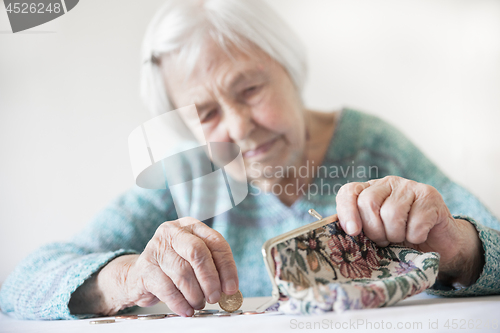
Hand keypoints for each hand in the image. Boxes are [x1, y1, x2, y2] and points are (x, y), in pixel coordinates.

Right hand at [69, 217, 238, 316]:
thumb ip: (212, 268)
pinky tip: (186, 309)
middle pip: (197, 252)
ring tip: (198, 303)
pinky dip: (180, 303)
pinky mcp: (145, 268)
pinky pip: (167, 289)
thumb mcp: (194, 260)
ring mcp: (156, 248)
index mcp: (190, 226)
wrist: (137, 275)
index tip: (232, 287)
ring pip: (182, 273)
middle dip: (210, 279)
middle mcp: (172, 232)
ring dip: (195, 294)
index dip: (227, 266)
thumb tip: (230, 289)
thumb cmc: (173, 267)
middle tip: (215, 297)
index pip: (215, 242)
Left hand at [335, 176, 483, 285]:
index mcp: (369, 190)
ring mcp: (410, 186)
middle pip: (368, 202)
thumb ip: (358, 229)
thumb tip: (340, 234)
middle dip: (374, 230)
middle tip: (384, 240)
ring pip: (392, 213)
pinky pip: (415, 222)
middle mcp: (388, 183)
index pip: (349, 192)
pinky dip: (416, 236)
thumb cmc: (402, 240)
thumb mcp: (375, 234)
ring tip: (402, 237)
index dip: (346, 211)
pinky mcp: (430, 196)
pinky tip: (419, 235)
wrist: (439, 244)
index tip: (353, 232)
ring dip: (396, 235)